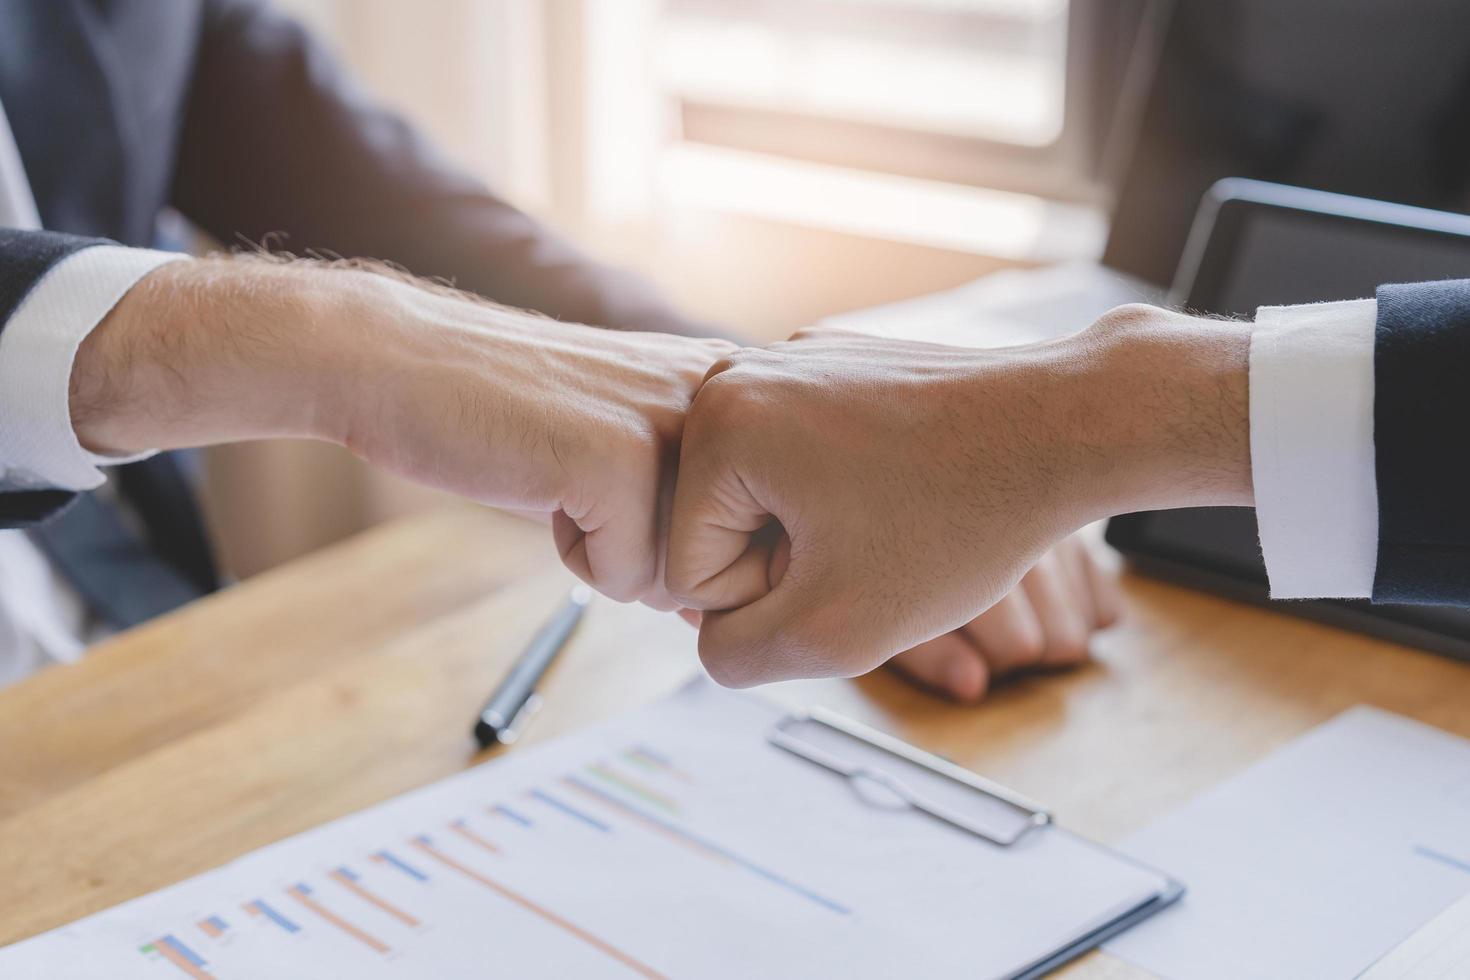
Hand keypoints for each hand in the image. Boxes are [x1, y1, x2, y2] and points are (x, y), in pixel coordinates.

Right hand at [72, 257, 732, 605]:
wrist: (403, 364)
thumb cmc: (519, 419)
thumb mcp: (634, 448)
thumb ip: (698, 507)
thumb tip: (734, 613)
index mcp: (736, 386)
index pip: (773, 525)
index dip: (704, 545)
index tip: (636, 490)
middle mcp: (727, 397)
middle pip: (733, 561)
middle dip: (659, 556)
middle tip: (594, 487)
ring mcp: (678, 426)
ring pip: (684, 580)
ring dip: (618, 557)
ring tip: (568, 482)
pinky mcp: (623, 460)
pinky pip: (627, 583)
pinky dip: (578, 559)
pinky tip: (544, 488)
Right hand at [665, 314, 1249, 686]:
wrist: (1066, 427)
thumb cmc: (960, 521)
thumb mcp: (833, 631)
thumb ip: (736, 656)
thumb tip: (713, 635)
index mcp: (718, 424)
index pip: (692, 572)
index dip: (775, 601)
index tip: (850, 564)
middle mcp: (739, 372)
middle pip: (723, 531)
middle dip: (793, 564)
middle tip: (876, 545)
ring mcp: (790, 360)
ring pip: (767, 501)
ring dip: (821, 532)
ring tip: (894, 516)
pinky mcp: (835, 362)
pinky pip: (805, 460)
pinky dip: (848, 489)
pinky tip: (906, 486)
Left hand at [887, 535, 1119, 701]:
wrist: (891, 492)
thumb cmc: (882, 557)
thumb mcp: (885, 606)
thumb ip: (930, 653)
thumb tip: (973, 687)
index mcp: (977, 544)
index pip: (1021, 646)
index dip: (982, 660)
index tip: (949, 635)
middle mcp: (1030, 521)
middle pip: (1065, 640)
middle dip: (1018, 648)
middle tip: (973, 624)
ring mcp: (1060, 524)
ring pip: (1089, 622)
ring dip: (1046, 631)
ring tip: (998, 609)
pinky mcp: (1080, 533)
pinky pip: (1105, 603)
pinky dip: (1074, 612)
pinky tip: (1031, 603)